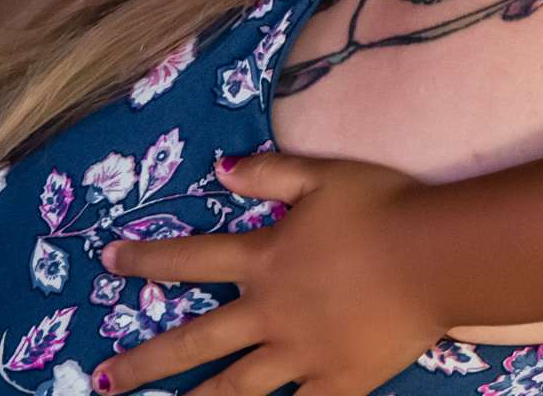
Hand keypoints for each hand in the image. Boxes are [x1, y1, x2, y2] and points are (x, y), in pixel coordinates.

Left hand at [92, 152, 444, 395]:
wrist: (438, 255)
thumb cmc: (386, 207)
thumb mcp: (326, 175)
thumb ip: (270, 173)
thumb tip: (219, 168)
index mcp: (266, 259)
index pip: (193, 259)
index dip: (147, 260)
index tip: (107, 262)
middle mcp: (271, 311)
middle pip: (196, 341)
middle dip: (145, 361)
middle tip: (104, 378)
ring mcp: (300, 353)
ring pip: (234, 387)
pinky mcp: (336, 381)